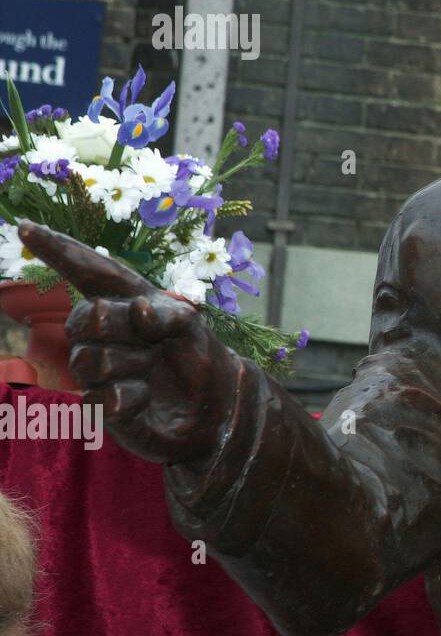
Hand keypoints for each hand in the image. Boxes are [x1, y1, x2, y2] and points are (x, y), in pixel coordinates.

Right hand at [16, 219, 240, 464]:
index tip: (27, 228)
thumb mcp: (193, 325)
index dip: (58, 250)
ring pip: (90, 360)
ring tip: (153, 371)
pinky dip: (131, 398)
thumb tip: (140, 310)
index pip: (89, 272)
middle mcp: (105, 334)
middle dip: (117, 326)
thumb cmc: (201, 357)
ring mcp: (99, 370)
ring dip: (132, 366)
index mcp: (126, 303)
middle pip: (83, 319)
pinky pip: (100, 398)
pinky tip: (146, 398)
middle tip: (153, 341)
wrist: (217, 407)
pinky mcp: (101, 405)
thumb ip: (168, 311)